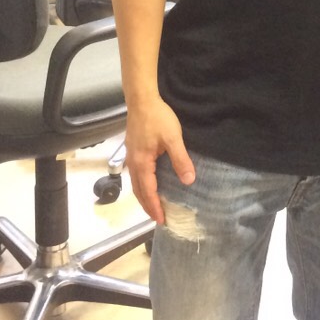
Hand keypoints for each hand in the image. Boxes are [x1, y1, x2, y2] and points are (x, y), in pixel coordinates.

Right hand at [124, 97, 194, 225]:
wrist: (142, 100)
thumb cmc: (158, 118)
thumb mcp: (173, 138)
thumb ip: (180, 159)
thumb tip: (189, 181)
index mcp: (142, 163)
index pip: (148, 191)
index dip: (154, 206)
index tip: (161, 220)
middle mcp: (133, 163)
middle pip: (138, 191)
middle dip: (147, 206)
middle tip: (158, 218)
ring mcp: (130, 156)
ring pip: (135, 183)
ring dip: (143, 196)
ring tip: (153, 205)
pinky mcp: (132, 150)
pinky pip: (135, 174)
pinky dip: (141, 185)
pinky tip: (149, 184)